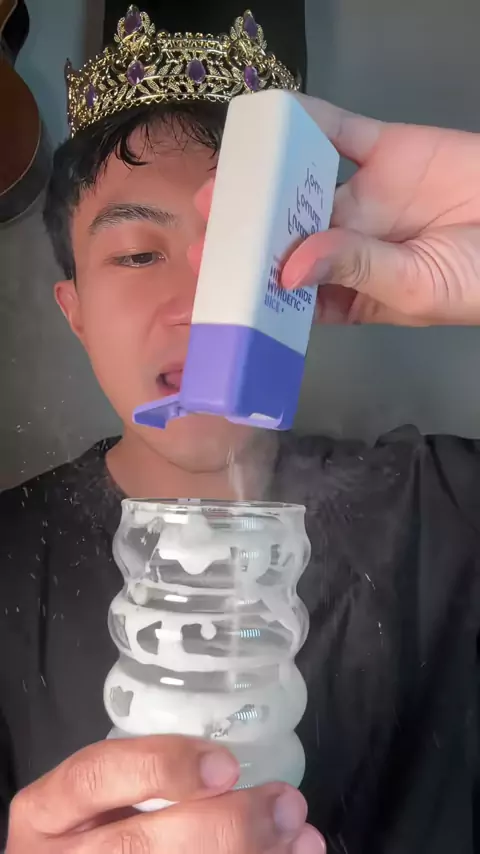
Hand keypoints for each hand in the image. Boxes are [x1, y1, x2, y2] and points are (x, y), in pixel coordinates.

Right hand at [6, 736, 323, 852]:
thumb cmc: (97, 829)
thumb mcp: (103, 799)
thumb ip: (152, 779)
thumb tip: (245, 768)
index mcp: (47, 814)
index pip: (94, 777)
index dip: (160, 767)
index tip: (226, 765)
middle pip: (136, 847)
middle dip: (222, 827)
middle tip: (284, 805)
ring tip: (298, 836)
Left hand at [190, 98, 479, 326]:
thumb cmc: (476, 277)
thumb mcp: (415, 287)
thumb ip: (355, 271)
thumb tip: (289, 268)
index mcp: (352, 292)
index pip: (292, 290)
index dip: (254, 286)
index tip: (215, 282)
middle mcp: (348, 244)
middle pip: (287, 236)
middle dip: (246, 235)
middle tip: (203, 229)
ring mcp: (363, 195)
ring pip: (302, 185)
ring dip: (263, 184)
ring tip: (222, 186)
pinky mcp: (384, 150)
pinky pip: (339, 132)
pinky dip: (308, 123)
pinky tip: (271, 123)